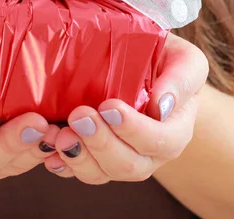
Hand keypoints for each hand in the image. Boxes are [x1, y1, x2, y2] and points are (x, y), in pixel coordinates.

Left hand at [44, 33, 208, 183]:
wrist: (145, 64)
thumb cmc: (166, 60)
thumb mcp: (185, 61)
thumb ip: (181, 79)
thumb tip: (161, 105)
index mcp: (175, 131)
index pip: (160, 141)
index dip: (134, 129)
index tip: (109, 107)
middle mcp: (150, 154)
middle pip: (128, 165)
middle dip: (100, 143)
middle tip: (79, 116)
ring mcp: (120, 158)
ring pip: (101, 173)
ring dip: (77, 157)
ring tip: (59, 135)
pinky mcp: (94, 157)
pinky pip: (78, 171)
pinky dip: (61, 163)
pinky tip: (48, 152)